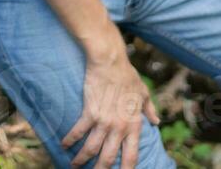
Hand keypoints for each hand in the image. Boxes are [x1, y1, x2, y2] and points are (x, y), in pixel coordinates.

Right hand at [63, 46, 158, 168]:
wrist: (110, 62)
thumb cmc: (128, 75)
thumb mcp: (143, 93)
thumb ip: (149, 109)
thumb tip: (156, 121)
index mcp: (134, 125)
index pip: (131, 156)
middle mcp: (119, 128)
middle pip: (108, 158)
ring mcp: (104, 121)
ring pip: (91, 149)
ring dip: (82, 160)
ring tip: (75, 166)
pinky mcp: (90, 112)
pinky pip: (78, 131)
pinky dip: (70, 140)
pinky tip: (64, 146)